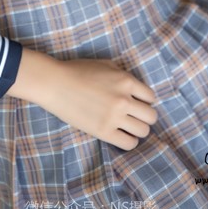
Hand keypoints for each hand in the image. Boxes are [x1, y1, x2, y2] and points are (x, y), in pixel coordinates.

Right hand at [7, 49, 157, 149]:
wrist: (56, 84)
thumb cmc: (78, 71)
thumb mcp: (105, 64)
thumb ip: (123, 75)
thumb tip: (134, 88)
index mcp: (126, 81)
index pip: (151, 97)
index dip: (145, 101)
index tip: (138, 103)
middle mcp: (124, 100)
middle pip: (151, 116)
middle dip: (145, 117)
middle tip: (135, 116)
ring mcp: (115, 117)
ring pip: (143, 131)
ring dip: (138, 130)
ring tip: (128, 127)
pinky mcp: (104, 132)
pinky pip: (129, 143)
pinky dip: (129, 141)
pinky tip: (121, 135)